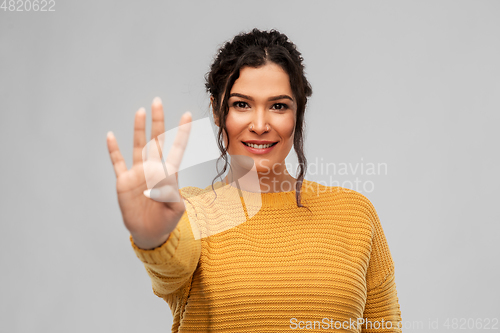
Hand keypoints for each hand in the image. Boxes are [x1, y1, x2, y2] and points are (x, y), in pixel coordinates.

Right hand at [106, 97, 191, 248]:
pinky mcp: (124, 181)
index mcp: (168, 174)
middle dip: (157, 121)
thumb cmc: (166, 220)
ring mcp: (138, 173)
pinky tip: (111, 136)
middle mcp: (153, 169)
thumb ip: (172, 196)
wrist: (149, 232)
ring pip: (138, 146)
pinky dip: (113, 150)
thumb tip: (162, 184)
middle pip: (155, 140)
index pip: (177, 148)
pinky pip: (117, 162)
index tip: (188, 115)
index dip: (182, 132)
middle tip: (157, 102)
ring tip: (140, 112)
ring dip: (138, 129)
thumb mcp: (175, 210)